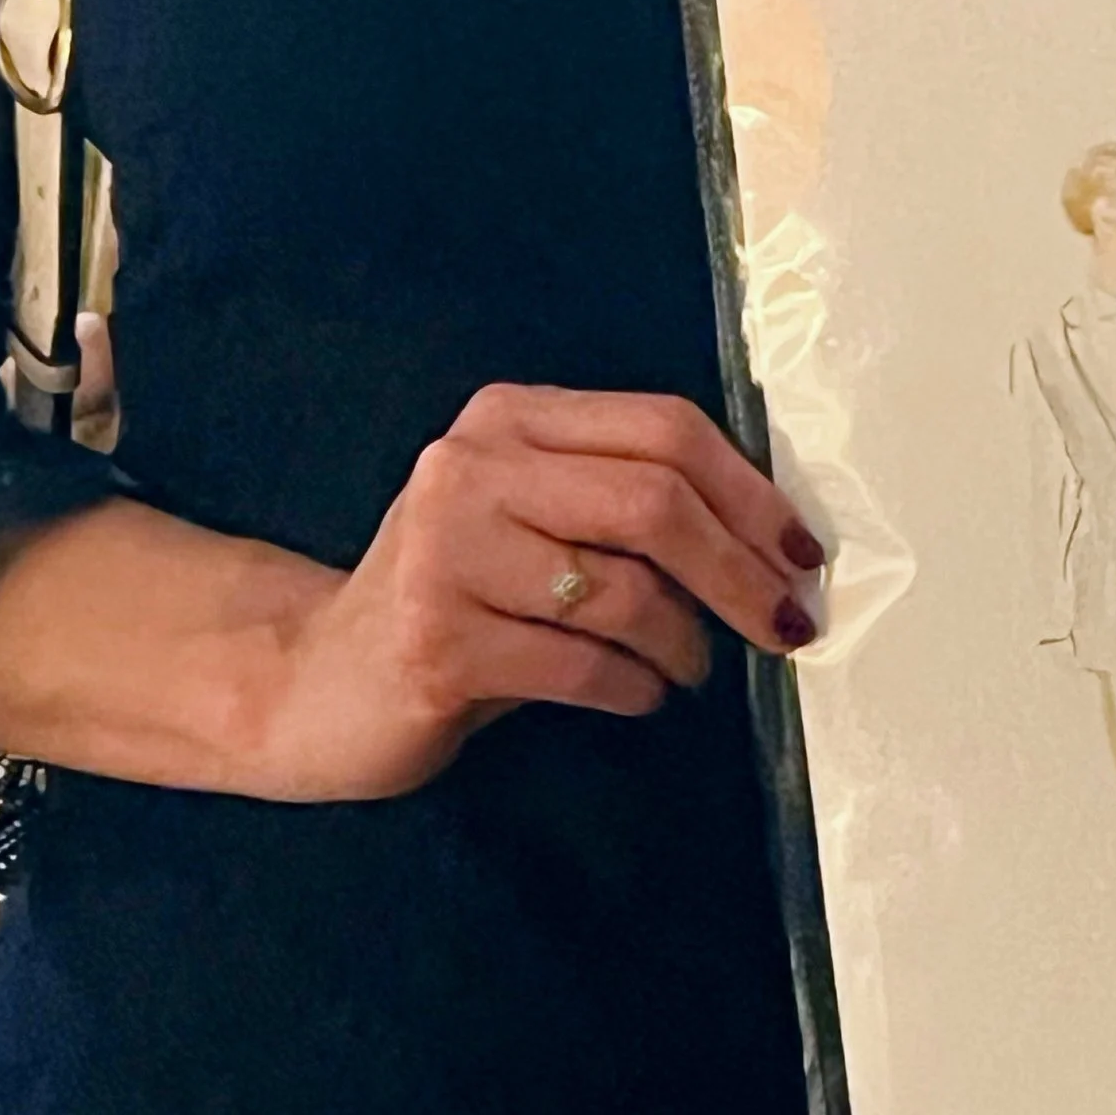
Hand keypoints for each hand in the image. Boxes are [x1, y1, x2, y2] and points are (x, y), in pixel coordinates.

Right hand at [253, 386, 824, 804]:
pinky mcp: (435, 643)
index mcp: (510, 419)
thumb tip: (770, 538)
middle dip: (740, 569)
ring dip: (685, 641)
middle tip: (785, 622)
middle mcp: (472, 467)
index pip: (662, 429)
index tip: (801, 550)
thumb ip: (622, 503)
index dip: (749, 490)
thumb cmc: (457, 597)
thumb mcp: (532, 521)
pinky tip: (640, 695)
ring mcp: (446, 554)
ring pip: (624, 591)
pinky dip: (634, 687)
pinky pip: (582, 666)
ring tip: (690, 667)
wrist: (313, 681)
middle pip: (654, 502)